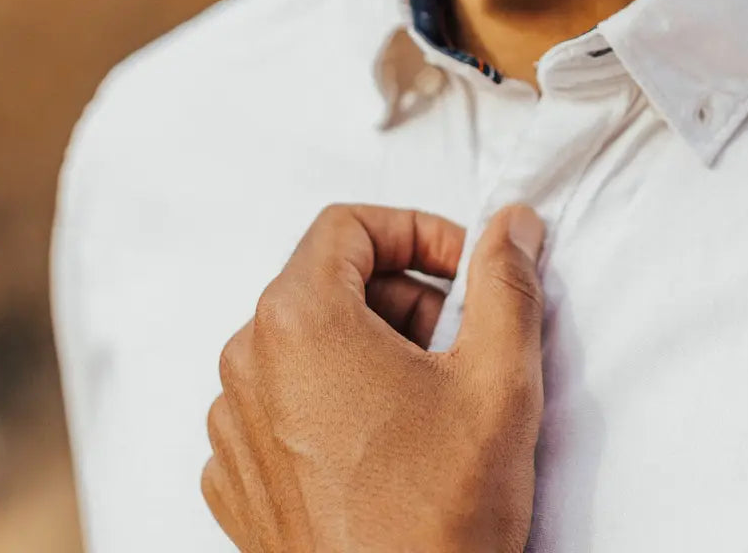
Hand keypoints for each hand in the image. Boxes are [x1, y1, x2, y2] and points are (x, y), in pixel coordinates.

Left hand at [202, 202, 546, 552]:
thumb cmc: (437, 521)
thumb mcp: (498, 379)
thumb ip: (507, 282)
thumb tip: (512, 225)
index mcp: (298, 322)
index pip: (348, 225)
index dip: (417, 232)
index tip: (464, 269)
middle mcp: (248, 365)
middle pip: (329, 284)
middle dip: (404, 298)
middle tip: (461, 342)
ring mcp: (235, 427)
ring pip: (308, 346)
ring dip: (373, 351)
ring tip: (431, 403)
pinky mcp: (237, 482)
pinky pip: (284, 406)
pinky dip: (336, 405)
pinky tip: (388, 449)